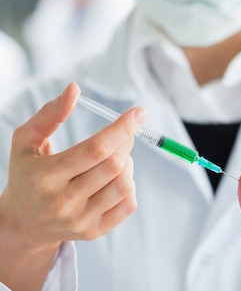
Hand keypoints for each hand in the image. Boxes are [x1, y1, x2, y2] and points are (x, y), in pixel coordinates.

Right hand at [0, 83, 144, 289]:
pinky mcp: (93, 232)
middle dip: (126, 142)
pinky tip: (115, 177)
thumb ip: (50, 114)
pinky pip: (128, 204)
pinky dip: (129, 184)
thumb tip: (74, 89)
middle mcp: (63, 202)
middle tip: (123, 133)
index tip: (139, 112)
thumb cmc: (27, 174)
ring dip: (128, 162)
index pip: (96, 148)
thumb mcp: (25, 142)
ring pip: (124, 184)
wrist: (21, 224)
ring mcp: (80, 220)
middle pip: (114, 165)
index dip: (122, 128)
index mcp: (46, 177)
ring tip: (115, 156)